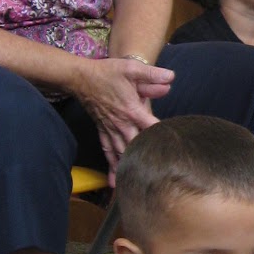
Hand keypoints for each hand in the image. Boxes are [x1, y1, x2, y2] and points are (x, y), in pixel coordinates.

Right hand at [73, 56, 173, 176]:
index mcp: (131, 110)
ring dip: (127, 167)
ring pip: (121, 153)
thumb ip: (152, 74)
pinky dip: (111, 165)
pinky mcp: (102, 130)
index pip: (150, 126)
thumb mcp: (132, 68)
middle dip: (145, 157)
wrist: (81, 77)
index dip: (160, 135)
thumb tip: (171, 77)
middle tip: (158, 173)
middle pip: (136, 145)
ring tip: (135, 185)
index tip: (171, 146)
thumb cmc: (107, 72)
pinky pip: (107, 150)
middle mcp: (121, 123)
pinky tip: (113, 180)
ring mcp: (110, 129)